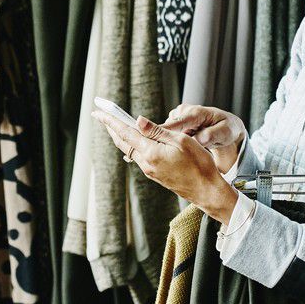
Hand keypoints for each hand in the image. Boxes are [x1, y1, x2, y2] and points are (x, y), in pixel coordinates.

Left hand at [92, 112, 238, 221]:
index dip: (110, 121)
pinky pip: (139, 157)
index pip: (125, 133)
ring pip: (130, 150)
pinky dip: (133, 145)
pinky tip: (136, 140)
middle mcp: (146, 163)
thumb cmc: (199, 164)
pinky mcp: (156, 175)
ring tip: (116, 124)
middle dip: (111, 128)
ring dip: (122, 137)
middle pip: (123, 142)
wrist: (206, 190)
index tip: (98, 113)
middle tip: (102, 116)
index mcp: (151, 153)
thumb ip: (158, 131)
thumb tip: (138, 121)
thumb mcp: (181, 140)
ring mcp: (150, 171)